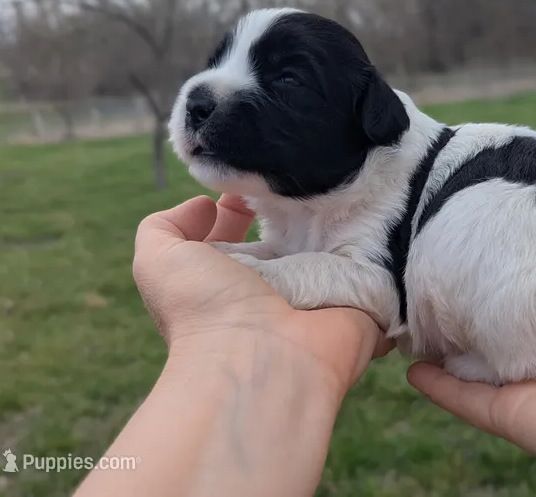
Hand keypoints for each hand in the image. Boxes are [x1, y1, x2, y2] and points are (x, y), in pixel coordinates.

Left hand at [133, 195, 391, 399]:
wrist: (263, 359)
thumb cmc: (206, 313)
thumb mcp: (159, 262)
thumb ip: (164, 227)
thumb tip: (205, 208)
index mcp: (230, 282)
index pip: (236, 235)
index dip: (238, 206)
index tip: (248, 182)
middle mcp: (274, 289)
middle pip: (286, 236)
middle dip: (292, 205)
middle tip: (299, 175)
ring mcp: (319, 296)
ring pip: (332, 245)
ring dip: (337, 217)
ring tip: (338, 181)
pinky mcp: (361, 301)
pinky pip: (375, 263)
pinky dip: (376, 239)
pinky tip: (371, 207)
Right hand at [408, 229, 535, 495]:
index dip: (526, 260)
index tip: (498, 227)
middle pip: (510, 322)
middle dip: (481, 296)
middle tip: (446, 260)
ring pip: (480, 359)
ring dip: (449, 339)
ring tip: (417, 306)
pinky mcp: (516, 411)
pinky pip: (464, 397)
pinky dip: (436, 384)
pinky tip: (409, 363)